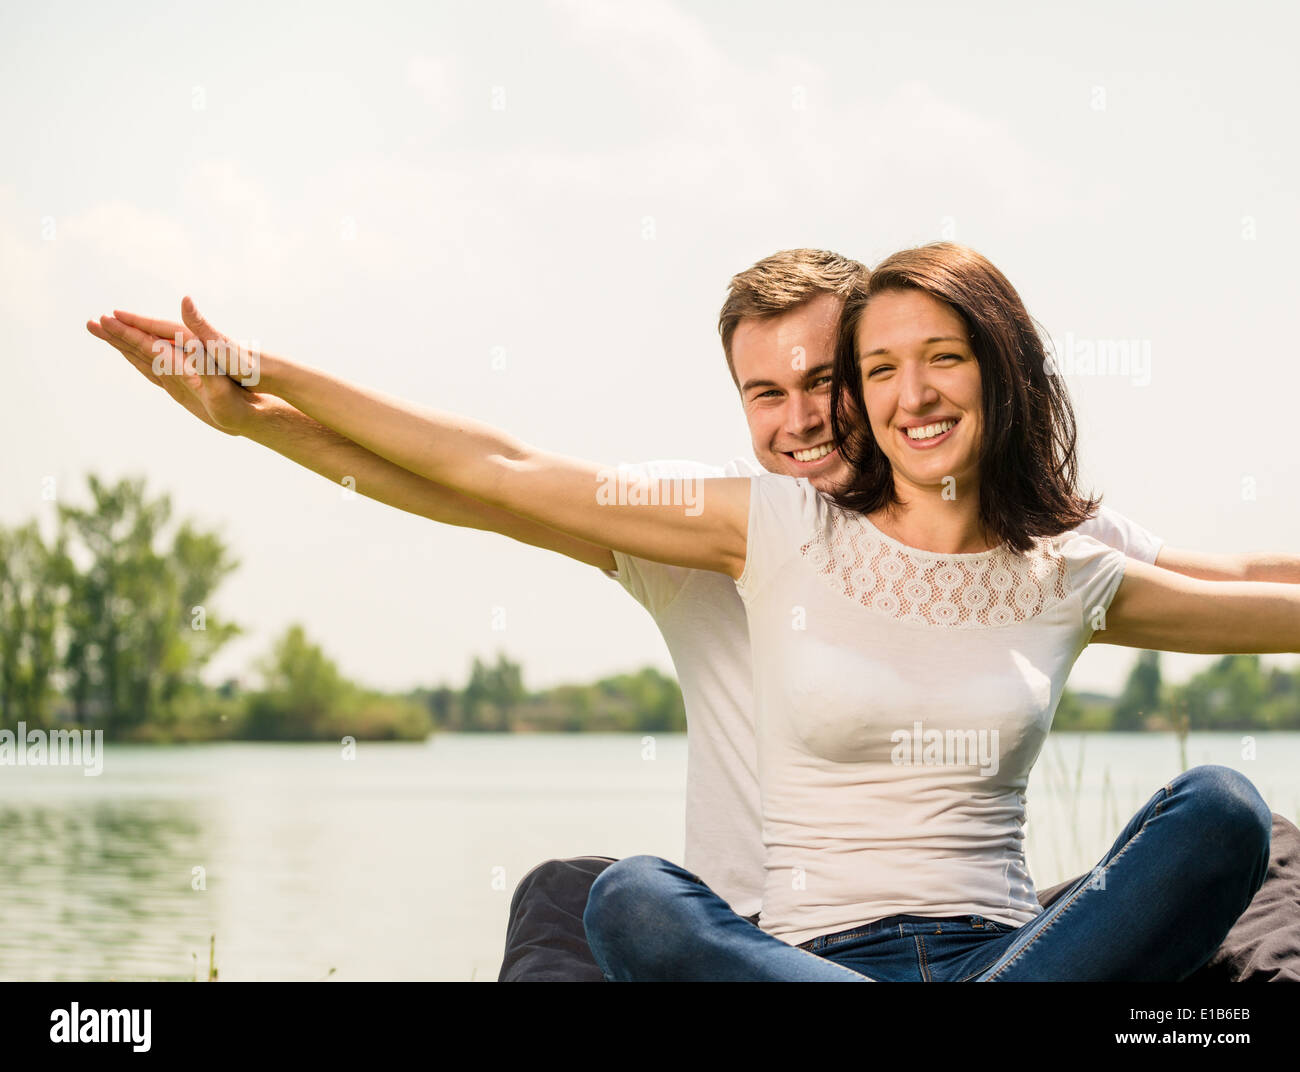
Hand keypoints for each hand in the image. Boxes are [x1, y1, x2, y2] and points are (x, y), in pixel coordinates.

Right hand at [86, 301, 268, 435]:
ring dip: (134, 339)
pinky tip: (147, 354)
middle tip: (97, 321)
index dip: (132, 322)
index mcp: (191, 335)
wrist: (269, 374)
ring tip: (114, 333)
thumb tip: (185, 299)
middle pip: (150, 332)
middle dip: (123, 328)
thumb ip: (201, 325)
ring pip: (156, 344)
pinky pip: (167, 356)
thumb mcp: (221, 344)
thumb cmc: (247, 363)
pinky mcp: (199, 362)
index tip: (109, 315)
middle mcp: (190, 339)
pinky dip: (152, 353)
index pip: (155, 326)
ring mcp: (193, 350)